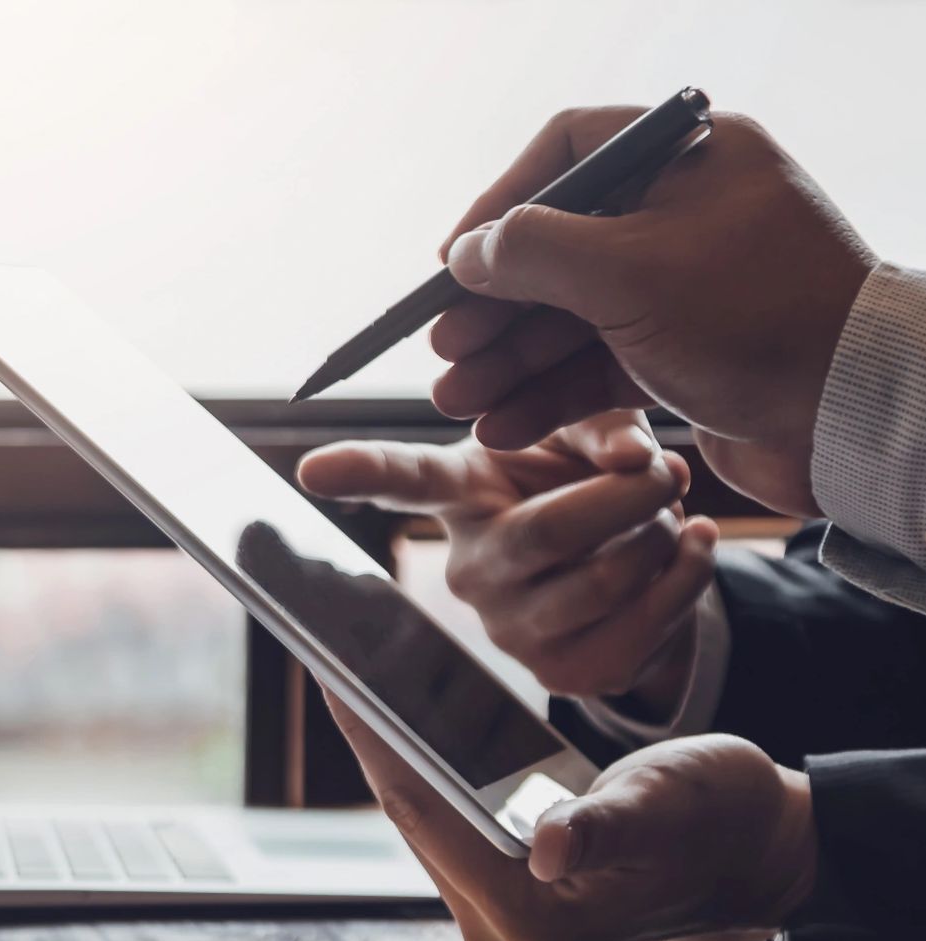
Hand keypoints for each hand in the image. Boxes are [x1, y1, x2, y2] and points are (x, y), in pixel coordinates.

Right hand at [297, 411, 717, 713]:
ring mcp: (511, 631)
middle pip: (549, 531)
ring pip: (606, 579)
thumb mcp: (590, 435)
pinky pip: (642, 626)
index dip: (357, 472)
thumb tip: (636, 460)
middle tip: (670, 468)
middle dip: (630, 496)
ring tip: (670, 514)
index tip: (310, 468)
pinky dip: (687, 579)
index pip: (403, 481)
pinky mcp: (565, 675)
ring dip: (664, 537)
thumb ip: (606, 425)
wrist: (633, 564)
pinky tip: (692, 548)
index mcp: (460, 495)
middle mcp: (467, 570)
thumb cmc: (589, 482)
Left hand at [322, 692, 815, 940]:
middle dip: (369, 732)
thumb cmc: (722, 819)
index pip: (424, 812)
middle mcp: (498, 923)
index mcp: (527, 915)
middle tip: (326, 650)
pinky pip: (443, 806)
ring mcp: (495, 904)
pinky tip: (393, 700)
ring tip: (346, 665)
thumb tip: (551, 848)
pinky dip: (420, 754)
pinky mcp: (499, 878)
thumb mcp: (666, 807)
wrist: (756, 843)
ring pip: (420, 805)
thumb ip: (606, 828)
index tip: (332, 671)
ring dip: (387, 740)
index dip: (374, 737)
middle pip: (410, 809)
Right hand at [432, 107, 875, 517]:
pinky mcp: (688, 353)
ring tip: (457, 401)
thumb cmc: (756, 319)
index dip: (499, 205)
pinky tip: (503, 424)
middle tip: (445, 348)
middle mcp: (687, 214)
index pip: (567, 153)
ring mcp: (687, 287)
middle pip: (558, 247)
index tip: (452, 260)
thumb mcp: (627, 272)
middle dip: (493, 307)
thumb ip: (532, 253)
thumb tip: (467, 251)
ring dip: (510, 360)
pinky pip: (599, 363)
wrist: (858, 415)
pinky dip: (550, 393)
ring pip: (572, 315)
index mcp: (688, 161)